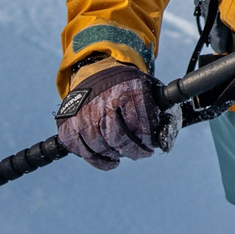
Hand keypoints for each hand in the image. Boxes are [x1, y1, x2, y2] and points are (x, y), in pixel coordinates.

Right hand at [57, 65, 172, 169]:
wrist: (98, 73)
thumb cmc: (130, 89)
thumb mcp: (152, 93)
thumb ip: (166, 118)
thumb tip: (165, 146)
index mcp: (127, 90)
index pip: (139, 125)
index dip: (147, 140)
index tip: (151, 144)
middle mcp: (102, 100)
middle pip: (119, 139)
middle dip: (133, 151)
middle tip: (141, 152)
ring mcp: (82, 113)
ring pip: (100, 147)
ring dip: (116, 155)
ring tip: (124, 151)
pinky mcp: (68, 124)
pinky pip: (83, 152)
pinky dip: (99, 160)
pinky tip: (111, 158)